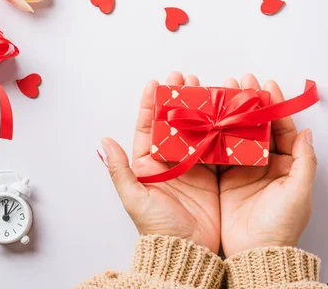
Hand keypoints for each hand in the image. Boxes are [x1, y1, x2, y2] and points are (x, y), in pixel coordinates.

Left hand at [101, 72, 220, 252]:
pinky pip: (215, 145)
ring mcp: (192, 165)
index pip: (147, 126)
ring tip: (205, 86)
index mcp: (147, 164)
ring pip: (195, 128)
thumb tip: (105, 140)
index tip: (156, 82)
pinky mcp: (211, 173)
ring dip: (200, 107)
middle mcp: (169, 161)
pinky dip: (219, 127)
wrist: (188, 250)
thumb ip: (120, 170)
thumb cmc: (157, 227)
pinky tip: (222, 110)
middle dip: (179, 98)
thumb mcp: (135, 199)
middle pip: (173, 122)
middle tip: (185, 77)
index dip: (150, 103)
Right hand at [219, 74, 316, 256]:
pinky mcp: (225, 178)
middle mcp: (265, 164)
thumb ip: (305, 162)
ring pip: (238, 134)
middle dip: (250, 103)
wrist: (254, 253)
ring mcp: (243, 170)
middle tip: (241, 81)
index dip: (274, 107)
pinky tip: (209, 116)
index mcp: (286, 165)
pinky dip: (215, 133)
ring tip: (222, 92)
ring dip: (231, 113)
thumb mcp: (299, 193)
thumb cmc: (281, 225)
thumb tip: (307, 132)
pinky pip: (220, 150)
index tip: (267, 86)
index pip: (282, 129)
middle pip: (258, 127)